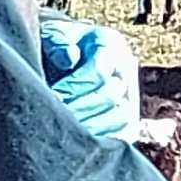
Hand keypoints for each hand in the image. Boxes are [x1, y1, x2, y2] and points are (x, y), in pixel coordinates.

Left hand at [40, 17, 139, 141]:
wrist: (62, 64)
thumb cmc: (55, 49)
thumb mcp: (52, 36)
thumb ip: (58, 42)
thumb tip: (69, 58)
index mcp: (110, 45)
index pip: (98, 71)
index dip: (73, 86)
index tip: (51, 96)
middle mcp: (125, 71)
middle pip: (110, 96)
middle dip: (78, 109)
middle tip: (52, 118)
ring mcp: (130, 98)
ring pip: (120, 119)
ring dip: (90, 128)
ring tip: (63, 132)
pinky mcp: (128, 123)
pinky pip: (123, 137)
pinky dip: (101, 142)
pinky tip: (77, 144)